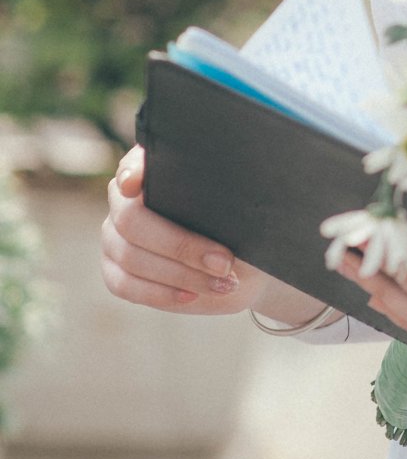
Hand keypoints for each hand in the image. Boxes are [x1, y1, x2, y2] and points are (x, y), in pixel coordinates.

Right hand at [100, 145, 278, 316]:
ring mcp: (114, 235)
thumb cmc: (240, 229)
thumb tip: (230, 193)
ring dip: (180, 274)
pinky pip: (125, 285)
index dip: (133, 171)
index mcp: (154, 170)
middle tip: (224, 262)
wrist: (238, 266)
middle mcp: (124, 199)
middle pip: (132, 220)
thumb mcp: (241, 212)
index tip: (136, 185)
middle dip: (181, 245)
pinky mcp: (114, 270)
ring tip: (222, 283)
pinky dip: (161, 293)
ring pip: (131, 257)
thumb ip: (225, 198)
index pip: (134, 163)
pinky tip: (191, 295)